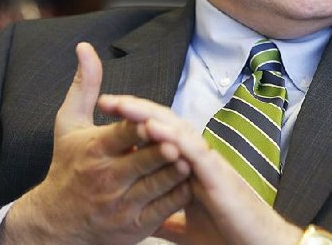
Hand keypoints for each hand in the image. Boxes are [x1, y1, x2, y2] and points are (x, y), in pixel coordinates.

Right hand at [0, 43, 191, 243]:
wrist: (55, 222)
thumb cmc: (66, 165)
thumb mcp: (68, 124)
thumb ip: (84, 85)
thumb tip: (85, 47)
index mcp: (94, 150)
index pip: (122, 135)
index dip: (140, 127)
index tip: (155, 120)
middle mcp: (106, 179)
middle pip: (144, 161)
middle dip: (163, 151)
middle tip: (180, 142)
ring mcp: (121, 205)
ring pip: (158, 185)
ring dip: (177, 171)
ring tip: (191, 158)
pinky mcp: (134, 226)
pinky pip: (164, 208)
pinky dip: (179, 193)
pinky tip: (189, 179)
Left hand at [99, 95, 303, 244]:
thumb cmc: (226, 235)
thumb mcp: (184, 226)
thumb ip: (165, 214)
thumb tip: (143, 218)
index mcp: (187, 167)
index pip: (157, 135)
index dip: (131, 124)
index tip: (105, 116)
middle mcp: (197, 158)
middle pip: (163, 124)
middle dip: (134, 110)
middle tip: (106, 100)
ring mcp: (208, 163)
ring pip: (176, 129)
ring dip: (148, 114)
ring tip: (122, 104)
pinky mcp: (217, 173)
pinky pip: (191, 148)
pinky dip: (172, 135)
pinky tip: (152, 126)